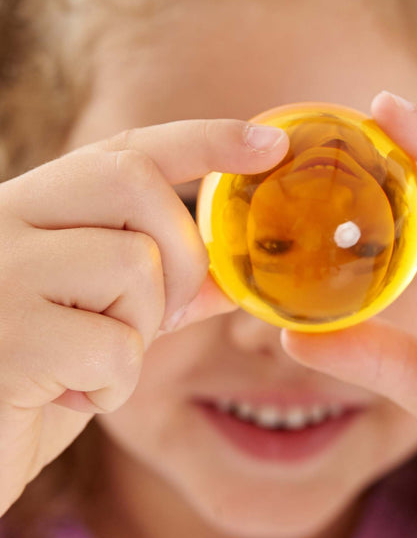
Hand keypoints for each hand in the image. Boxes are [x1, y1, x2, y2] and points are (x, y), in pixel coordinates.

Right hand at [0, 119, 288, 514]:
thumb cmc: (30, 379)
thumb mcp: (103, 324)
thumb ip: (164, 293)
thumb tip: (233, 277)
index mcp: (34, 209)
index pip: (128, 150)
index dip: (206, 140)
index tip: (270, 143)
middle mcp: (6, 221)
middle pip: (136, 184)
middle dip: (183, 254)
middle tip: (166, 313)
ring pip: (134, 262)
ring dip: (142, 329)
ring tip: (96, 365)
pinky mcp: (5, 339)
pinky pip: (115, 345)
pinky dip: (117, 384)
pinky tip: (72, 398)